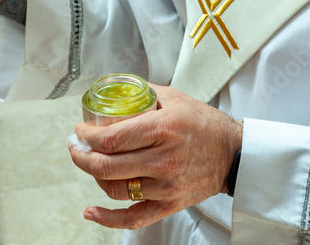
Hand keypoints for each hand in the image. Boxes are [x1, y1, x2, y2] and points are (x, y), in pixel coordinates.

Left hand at [69, 84, 242, 229]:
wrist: (233, 153)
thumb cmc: (204, 124)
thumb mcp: (174, 98)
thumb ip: (143, 93)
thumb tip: (116, 90)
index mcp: (162, 129)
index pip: (110, 139)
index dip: (86, 136)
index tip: (80, 131)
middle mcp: (163, 159)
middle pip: (106, 165)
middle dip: (81, 156)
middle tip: (76, 147)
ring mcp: (166, 185)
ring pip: (115, 189)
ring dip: (94, 176)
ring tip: (91, 164)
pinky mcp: (170, 204)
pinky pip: (134, 218)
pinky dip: (108, 218)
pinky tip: (92, 212)